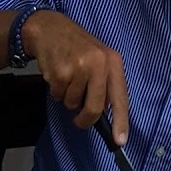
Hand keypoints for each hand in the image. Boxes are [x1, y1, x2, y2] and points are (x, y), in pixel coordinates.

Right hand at [22, 11, 128, 143]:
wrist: (50, 29)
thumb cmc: (76, 48)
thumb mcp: (97, 61)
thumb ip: (103, 85)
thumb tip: (104, 115)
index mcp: (113, 62)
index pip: (120, 97)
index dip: (120, 121)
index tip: (120, 141)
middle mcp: (99, 63)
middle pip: (95, 108)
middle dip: (85, 120)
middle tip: (78, 120)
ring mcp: (80, 66)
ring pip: (72, 103)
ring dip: (66, 97)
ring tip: (67, 78)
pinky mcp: (61, 71)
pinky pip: (58, 95)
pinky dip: (55, 90)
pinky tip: (57, 73)